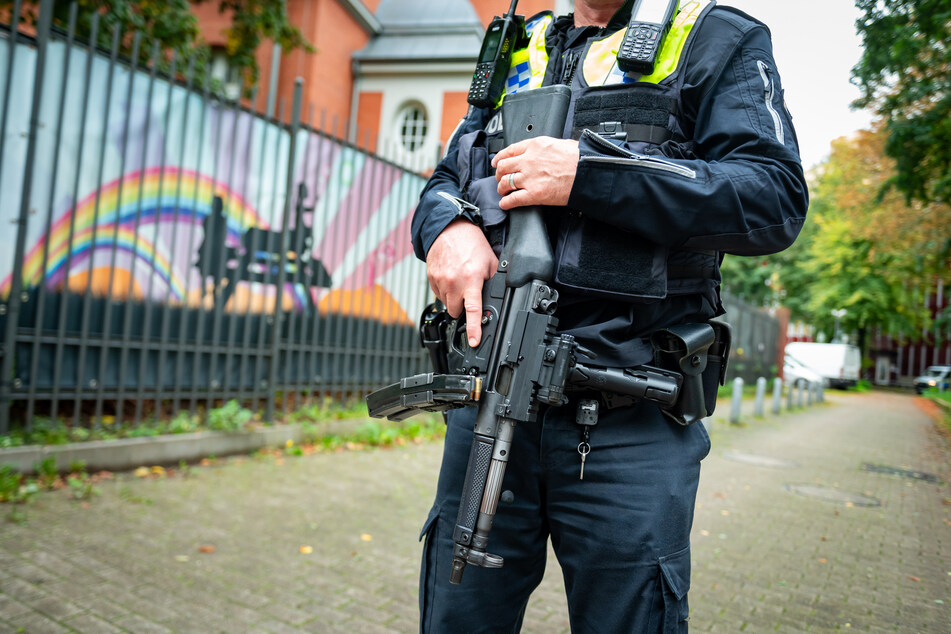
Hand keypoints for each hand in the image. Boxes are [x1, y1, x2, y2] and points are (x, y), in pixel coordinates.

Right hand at [426, 219, 498, 346]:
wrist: (449, 228)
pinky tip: (451, 277)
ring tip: (460, 280)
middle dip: (462, 307)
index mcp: (470, 279)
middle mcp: (453, 282)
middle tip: (468, 293)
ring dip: (453, 298)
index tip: (473, 341)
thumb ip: (494, 281)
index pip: (472, 310)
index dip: (473, 329)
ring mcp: (439, 281)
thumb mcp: (491, 261)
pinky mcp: (430, 278)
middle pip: (456, 312)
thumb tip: (499, 298)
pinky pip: (438, 294)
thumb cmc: (471, 243)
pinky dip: (445, 291)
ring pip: (446, 303)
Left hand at [492, 137, 578, 209]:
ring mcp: (529, 178)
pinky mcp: (534, 194)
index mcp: (535, 146)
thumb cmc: (579, 158)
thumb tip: (540, 153)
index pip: (510, 150)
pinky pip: (513, 199)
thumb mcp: (559, 143)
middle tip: (500, 178)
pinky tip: (505, 204)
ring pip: (505, 183)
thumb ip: (544, 148)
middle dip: (499, 174)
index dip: (500, 157)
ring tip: (503, 191)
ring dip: (501, 188)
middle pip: (503, 167)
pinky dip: (506, 203)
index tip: (497, 162)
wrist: (588, 172)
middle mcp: (529, 161)